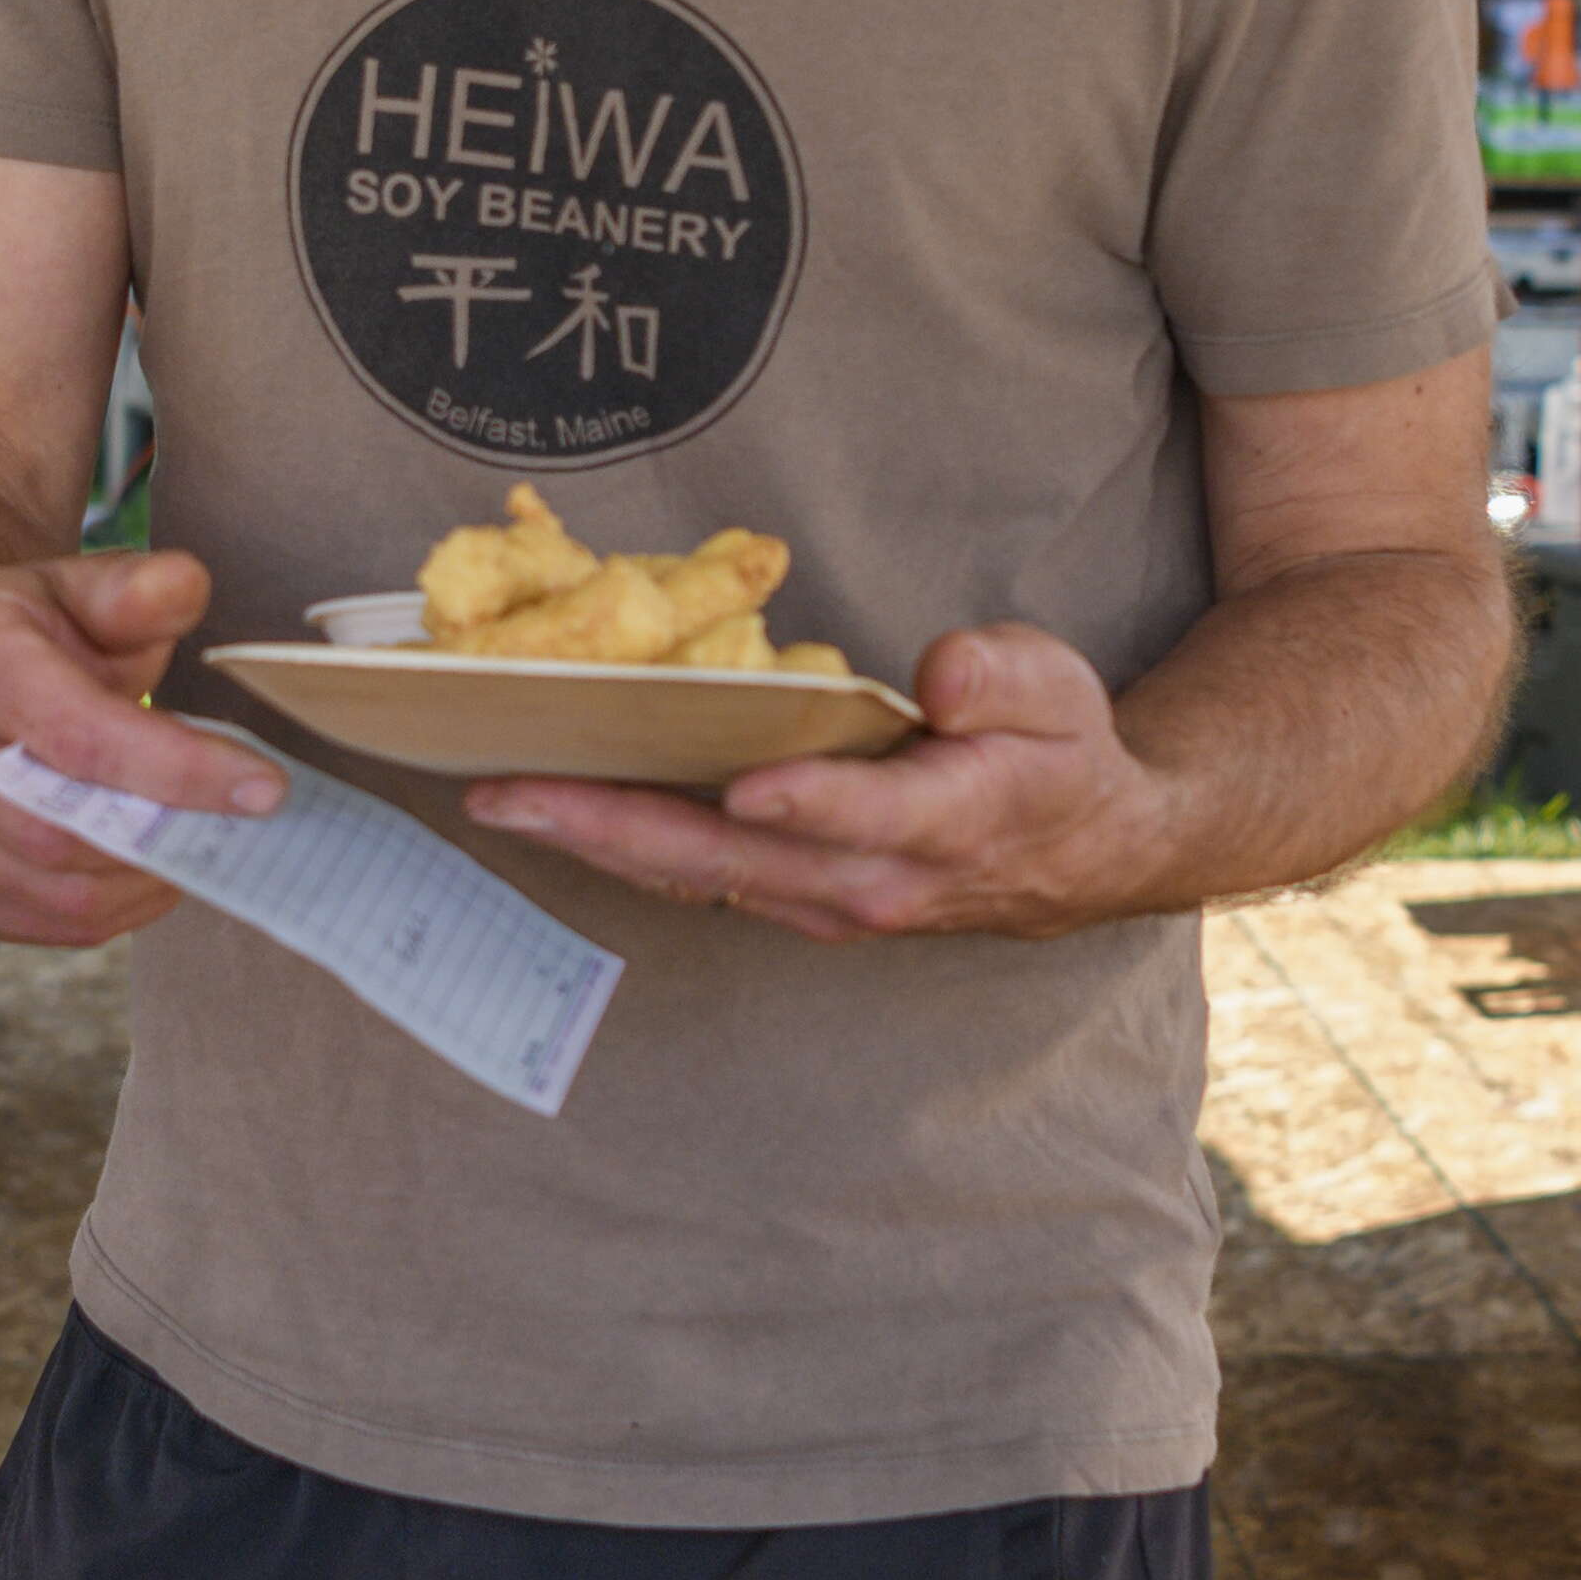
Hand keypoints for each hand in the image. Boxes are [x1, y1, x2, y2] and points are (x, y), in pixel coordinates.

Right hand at [0, 552, 266, 946]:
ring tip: (193, 842)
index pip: (77, 735)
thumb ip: (135, 589)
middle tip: (237, 823)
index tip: (263, 787)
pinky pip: (39, 924)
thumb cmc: (22, 633)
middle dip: (166, 834)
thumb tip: (185, 587)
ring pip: (55, 890)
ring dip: (145, 881)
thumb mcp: (76, 587)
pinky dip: (110, 911)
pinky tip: (143, 872)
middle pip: (61, 830)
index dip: (177, 769)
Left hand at [466, 624, 1180, 944]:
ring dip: (595, 842)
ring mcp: (826, 901)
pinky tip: (556, 811)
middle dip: (614, 824)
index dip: (808, 800)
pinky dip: (623, 848)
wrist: (1079, 853)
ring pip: (697, 877)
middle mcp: (872, 880)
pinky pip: (697, 879)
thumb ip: (1001, 678)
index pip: (866, 815)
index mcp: (947, 822)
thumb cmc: (1058, 754)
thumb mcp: (1061, 690)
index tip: (744, 780)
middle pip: (733, 859)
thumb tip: (940, 679)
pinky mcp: (795, 900)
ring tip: (501, 799)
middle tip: (511, 791)